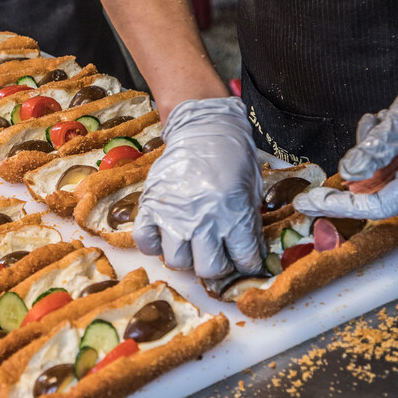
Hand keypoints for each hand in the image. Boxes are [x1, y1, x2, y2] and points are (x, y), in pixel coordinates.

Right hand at [132, 97, 264, 278]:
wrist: (203, 128)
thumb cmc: (232, 157)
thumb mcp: (251, 190)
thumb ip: (248, 224)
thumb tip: (249, 253)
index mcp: (235, 215)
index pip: (244, 260)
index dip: (247, 263)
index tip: (242, 259)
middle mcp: (204, 220)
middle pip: (208, 269)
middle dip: (215, 265)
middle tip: (214, 254)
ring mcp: (174, 216)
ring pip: (177, 261)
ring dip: (185, 257)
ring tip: (189, 244)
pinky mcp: (151, 207)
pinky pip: (145, 242)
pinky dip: (153, 244)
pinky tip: (164, 235)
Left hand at [294, 70, 397, 218]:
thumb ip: (377, 146)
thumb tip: (349, 172)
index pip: (376, 206)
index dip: (341, 206)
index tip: (310, 203)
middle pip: (373, 196)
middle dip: (345, 185)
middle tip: (305, 195)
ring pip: (376, 176)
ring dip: (366, 154)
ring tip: (379, 123)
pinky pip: (385, 162)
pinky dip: (376, 145)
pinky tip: (384, 122)